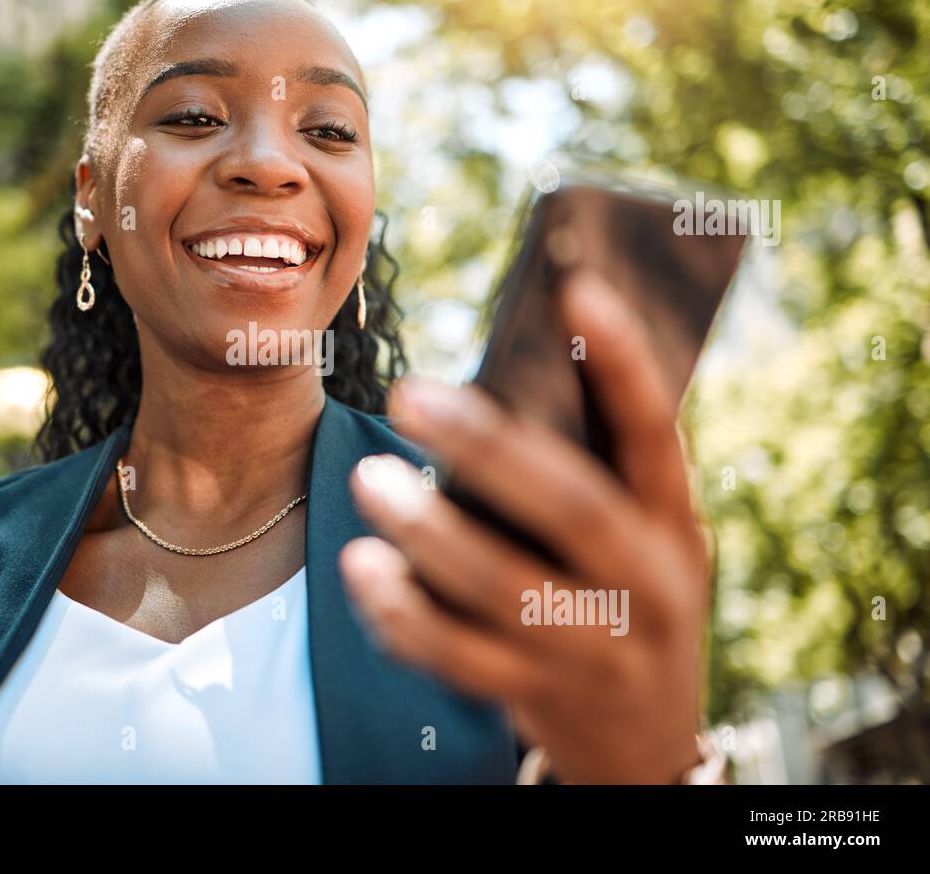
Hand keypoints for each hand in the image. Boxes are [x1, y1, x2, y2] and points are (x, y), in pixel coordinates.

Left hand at [339, 268, 710, 783]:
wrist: (645, 746)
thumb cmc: (629, 602)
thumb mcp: (647, 540)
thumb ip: (599, 474)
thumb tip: (516, 376)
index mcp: (674, 526)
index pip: (657, 434)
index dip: (623, 364)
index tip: (577, 290)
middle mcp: (645, 585)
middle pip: (570, 509)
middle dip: (491, 448)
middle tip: (412, 393)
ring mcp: (593, 649)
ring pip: (504, 589)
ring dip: (429, 533)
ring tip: (370, 479)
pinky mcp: (537, 694)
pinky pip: (459, 658)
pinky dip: (404, 613)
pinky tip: (363, 569)